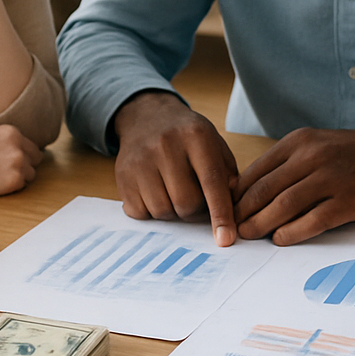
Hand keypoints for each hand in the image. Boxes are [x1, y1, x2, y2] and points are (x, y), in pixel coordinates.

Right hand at [0, 124, 41, 201]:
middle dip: (21, 168)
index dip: (19, 157)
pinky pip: (21, 188)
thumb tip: (20, 156)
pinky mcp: (12, 180)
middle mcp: (17, 144)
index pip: (31, 146)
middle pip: (34, 161)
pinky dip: (8, 190)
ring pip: (30, 176)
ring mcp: (17, 162)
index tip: (3, 164)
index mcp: (10, 131)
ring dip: (15, 180)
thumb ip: (3, 144)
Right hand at [111, 91, 238, 246]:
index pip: (211, 182)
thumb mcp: (214, 144)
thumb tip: (232, 209)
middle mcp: (166, 145)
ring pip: (162, 211)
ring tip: (174, 192)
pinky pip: (140, 212)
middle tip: (196, 199)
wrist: (147, 116)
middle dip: (195, 211)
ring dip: (173, 211)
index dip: (220, 213)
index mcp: (196, 136)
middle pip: (186, 203)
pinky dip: (151, 211)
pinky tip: (155, 192)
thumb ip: (227, 175)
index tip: (226, 239)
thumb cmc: (188, 137)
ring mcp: (141, 160)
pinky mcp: (122, 175)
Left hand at [232, 127, 354, 245]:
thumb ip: (281, 164)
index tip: (226, 210)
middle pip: (266, 189)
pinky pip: (312, 220)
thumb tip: (243, 191)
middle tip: (232, 228)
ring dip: (261, 224)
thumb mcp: (311, 146)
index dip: (237, 194)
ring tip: (249, 235)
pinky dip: (292, 232)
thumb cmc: (344, 154)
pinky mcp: (347, 202)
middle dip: (244, 212)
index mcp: (298, 142)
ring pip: (284, 205)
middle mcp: (312, 157)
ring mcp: (331, 179)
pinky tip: (280, 239)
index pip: (257, 171)